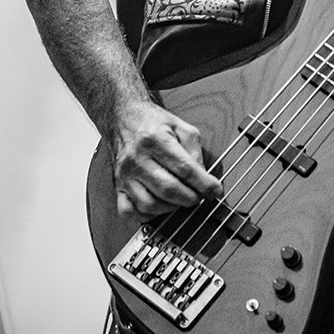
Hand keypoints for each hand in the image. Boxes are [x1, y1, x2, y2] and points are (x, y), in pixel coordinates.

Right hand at [109, 98, 223, 215]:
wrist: (124, 118)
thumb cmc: (153, 123)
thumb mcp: (182, 128)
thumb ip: (195, 152)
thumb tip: (203, 177)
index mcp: (155, 139)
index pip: (184, 168)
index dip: (204, 183)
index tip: (215, 190)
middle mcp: (137, 157)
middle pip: (168, 189)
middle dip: (190, 198)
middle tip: (200, 196)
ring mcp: (125, 174)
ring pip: (150, 204)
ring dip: (171, 208)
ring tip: (180, 199)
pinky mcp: (118, 185)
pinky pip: (128, 211)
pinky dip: (146, 215)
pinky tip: (158, 207)